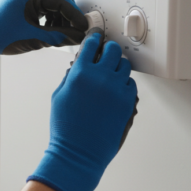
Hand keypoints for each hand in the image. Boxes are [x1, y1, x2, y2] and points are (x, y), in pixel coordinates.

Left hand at [0, 0, 88, 65]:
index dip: (75, 16)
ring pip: (55, 0)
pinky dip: (53, 15)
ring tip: (63, 32)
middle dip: (70, 14)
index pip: (62, 1)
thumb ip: (59, 36)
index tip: (84, 27)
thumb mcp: (34, 38)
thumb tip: (78, 36)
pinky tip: (53, 28)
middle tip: (77, 29)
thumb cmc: (0, 35)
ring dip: (62, 15)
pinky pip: (46, 3)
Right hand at [27, 34, 137, 190]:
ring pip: (124, 65)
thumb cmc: (66, 128)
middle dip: (108, 50)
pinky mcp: (128, 102)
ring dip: (117, 67)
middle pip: (112, 50)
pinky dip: (124, 84)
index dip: (94, 38)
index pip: (91, 44)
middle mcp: (100, 77)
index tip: (96, 38)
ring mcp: (116, 89)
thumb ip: (70, 76)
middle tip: (105, 54)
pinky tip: (116, 90)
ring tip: (111, 74)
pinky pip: (131, 83)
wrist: (79, 152)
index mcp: (80, 73)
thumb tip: (79, 65)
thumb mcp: (59, 96)